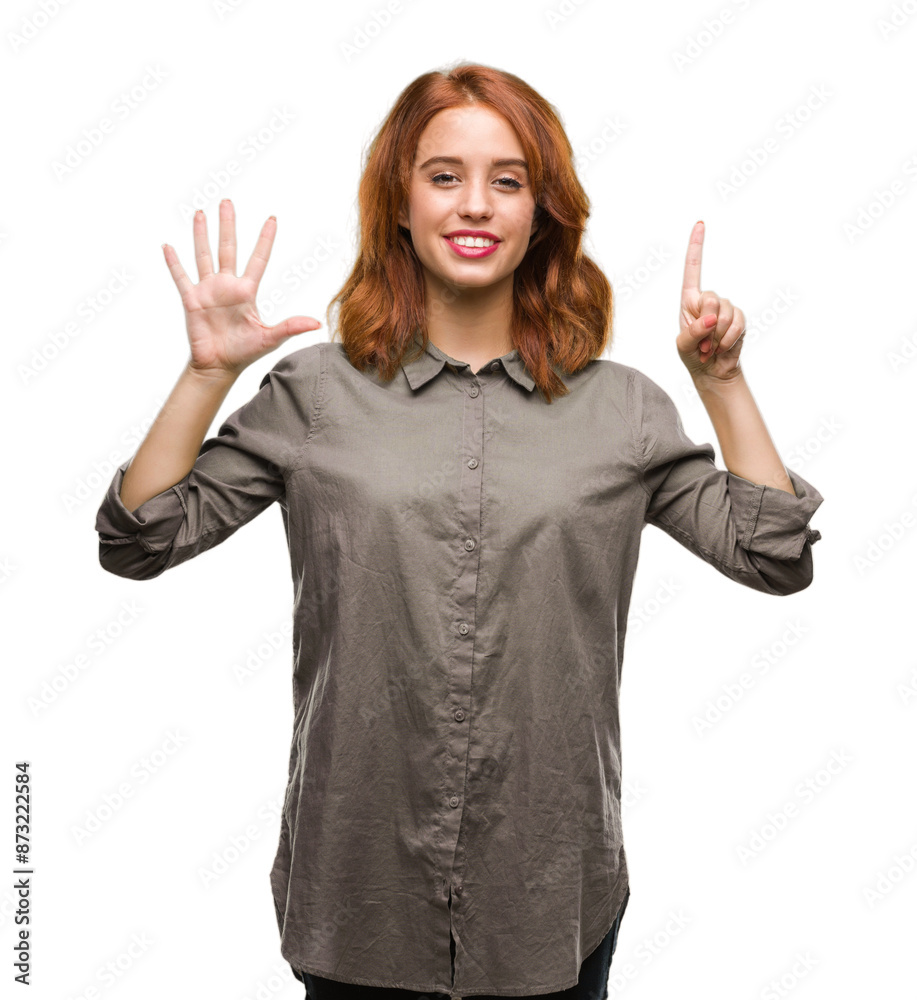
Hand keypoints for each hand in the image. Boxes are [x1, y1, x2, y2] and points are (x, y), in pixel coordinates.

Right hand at [162, 199, 321, 377]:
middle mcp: (227, 286)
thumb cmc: (244, 353)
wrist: (219, 367)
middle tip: (227, 202)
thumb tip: (316, 323)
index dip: (265, 239)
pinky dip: (174, 262)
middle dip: (228, 225)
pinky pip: (181, 277)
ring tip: (201, 213)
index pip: (258, 259)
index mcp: (247, 291)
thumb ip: (291, 327)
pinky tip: (167, 246)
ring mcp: (208, 291)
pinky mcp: (191, 300)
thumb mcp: (270, 338)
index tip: (272, 219)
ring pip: (204, 255)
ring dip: (201, 234)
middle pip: (228, 248)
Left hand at [676, 221, 745, 384]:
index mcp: (689, 301)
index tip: (700, 224)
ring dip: (717, 335)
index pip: (692, 271)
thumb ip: (692, 332)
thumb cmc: (693, 355)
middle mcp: (708, 300)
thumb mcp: (683, 346)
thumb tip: (709, 319)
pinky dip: (728, 338)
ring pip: (725, 312)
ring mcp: (726, 309)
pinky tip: (722, 347)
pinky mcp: (739, 319)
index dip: (696, 247)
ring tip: (710, 347)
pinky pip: (738, 323)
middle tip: (702, 342)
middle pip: (711, 298)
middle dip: (707, 322)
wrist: (713, 371)